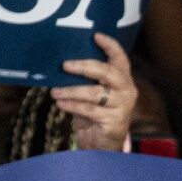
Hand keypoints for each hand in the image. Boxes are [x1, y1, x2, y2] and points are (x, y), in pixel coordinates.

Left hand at [54, 32, 138, 151]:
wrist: (103, 144)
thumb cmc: (95, 113)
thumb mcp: (93, 92)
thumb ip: (86, 79)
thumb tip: (62, 63)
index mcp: (123, 78)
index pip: (120, 58)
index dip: (110, 45)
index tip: (95, 35)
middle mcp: (126, 90)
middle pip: (107, 72)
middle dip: (84, 66)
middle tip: (65, 65)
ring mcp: (122, 106)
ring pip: (95, 93)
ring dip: (71, 90)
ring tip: (54, 91)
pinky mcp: (114, 121)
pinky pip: (89, 110)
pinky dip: (72, 105)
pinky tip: (60, 103)